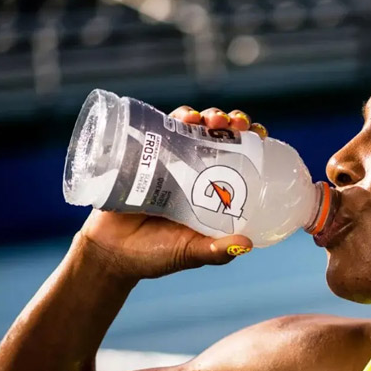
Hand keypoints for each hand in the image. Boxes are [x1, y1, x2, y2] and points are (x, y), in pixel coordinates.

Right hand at [74, 106, 267, 280]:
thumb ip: (216, 251)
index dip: (255, 143)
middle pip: (223, 137)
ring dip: (209, 116)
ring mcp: (171, 161)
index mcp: (215, 193)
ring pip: (196, 128)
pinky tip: (186, 117)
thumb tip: (247, 243)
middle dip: (234, 122)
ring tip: (211, 120)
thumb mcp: (190, 253)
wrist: (109, 252)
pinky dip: (177, 117)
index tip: (261, 135)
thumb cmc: (155, 255)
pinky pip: (162, 128)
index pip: (243, 160)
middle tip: (235, 124)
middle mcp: (196, 173)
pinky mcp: (146, 154)